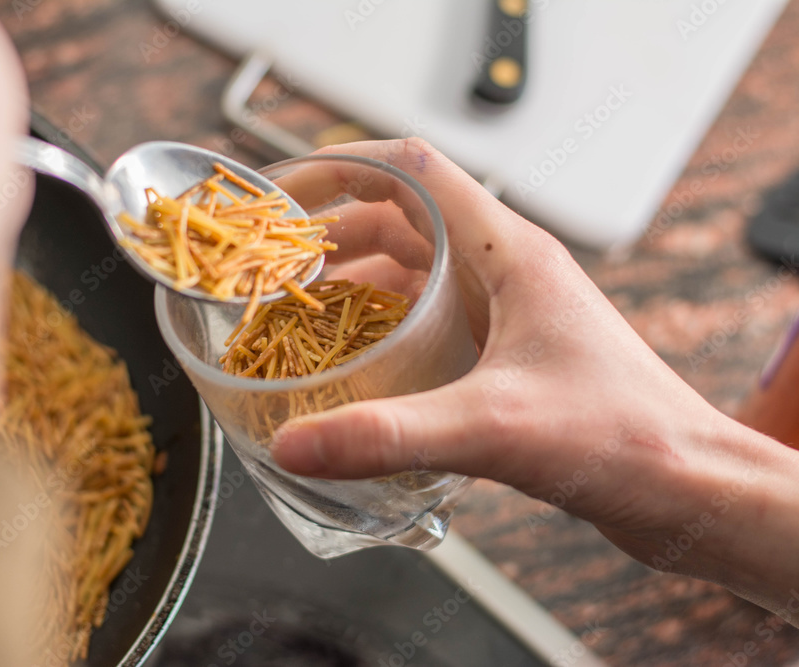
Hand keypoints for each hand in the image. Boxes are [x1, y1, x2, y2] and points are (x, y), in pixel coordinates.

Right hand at [273, 139, 798, 622]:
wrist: (685, 488)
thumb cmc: (621, 438)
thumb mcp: (493, 429)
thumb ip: (389, 435)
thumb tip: (296, 444)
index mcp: (508, 253)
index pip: (413, 171)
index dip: (342, 169)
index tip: (287, 196)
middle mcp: (506, 272)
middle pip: (403, 221)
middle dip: (336, 235)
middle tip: (280, 268)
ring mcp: (508, 313)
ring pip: (417, 273)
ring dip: (359, 282)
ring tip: (303, 310)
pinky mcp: (508, 356)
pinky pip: (433, 323)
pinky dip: (387, 328)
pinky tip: (359, 363)